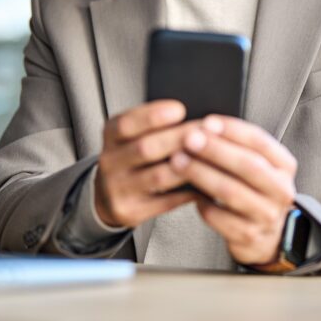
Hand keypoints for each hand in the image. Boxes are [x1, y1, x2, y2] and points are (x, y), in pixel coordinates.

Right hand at [94, 99, 200, 227]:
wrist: (110, 194)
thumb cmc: (133, 155)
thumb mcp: (133, 134)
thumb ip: (155, 125)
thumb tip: (193, 119)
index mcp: (111, 136)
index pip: (126, 123)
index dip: (153, 116)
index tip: (180, 109)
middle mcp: (110, 162)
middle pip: (146, 149)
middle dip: (179, 138)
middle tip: (206, 132)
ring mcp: (118, 189)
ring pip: (158, 177)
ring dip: (189, 166)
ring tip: (210, 157)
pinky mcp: (131, 211)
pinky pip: (166, 201)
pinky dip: (189, 191)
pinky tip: (206, 183)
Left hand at [170, 116, 297, 265]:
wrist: (266, 235)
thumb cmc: (255, 191)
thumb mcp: (259, 166)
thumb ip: (239, 147)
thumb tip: (206, 127)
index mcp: (284, 166)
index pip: (260, 142)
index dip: (233, 130)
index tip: (208, 122)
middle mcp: (281, 190)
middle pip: (248, 166)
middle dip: (215, 150)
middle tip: (189, 139)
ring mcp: (267, 215)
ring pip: (231, 192)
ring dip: (201, 174)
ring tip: (179, 161)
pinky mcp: (249, 235)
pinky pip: (219, 217)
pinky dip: (202, 203)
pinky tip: (191, 194)